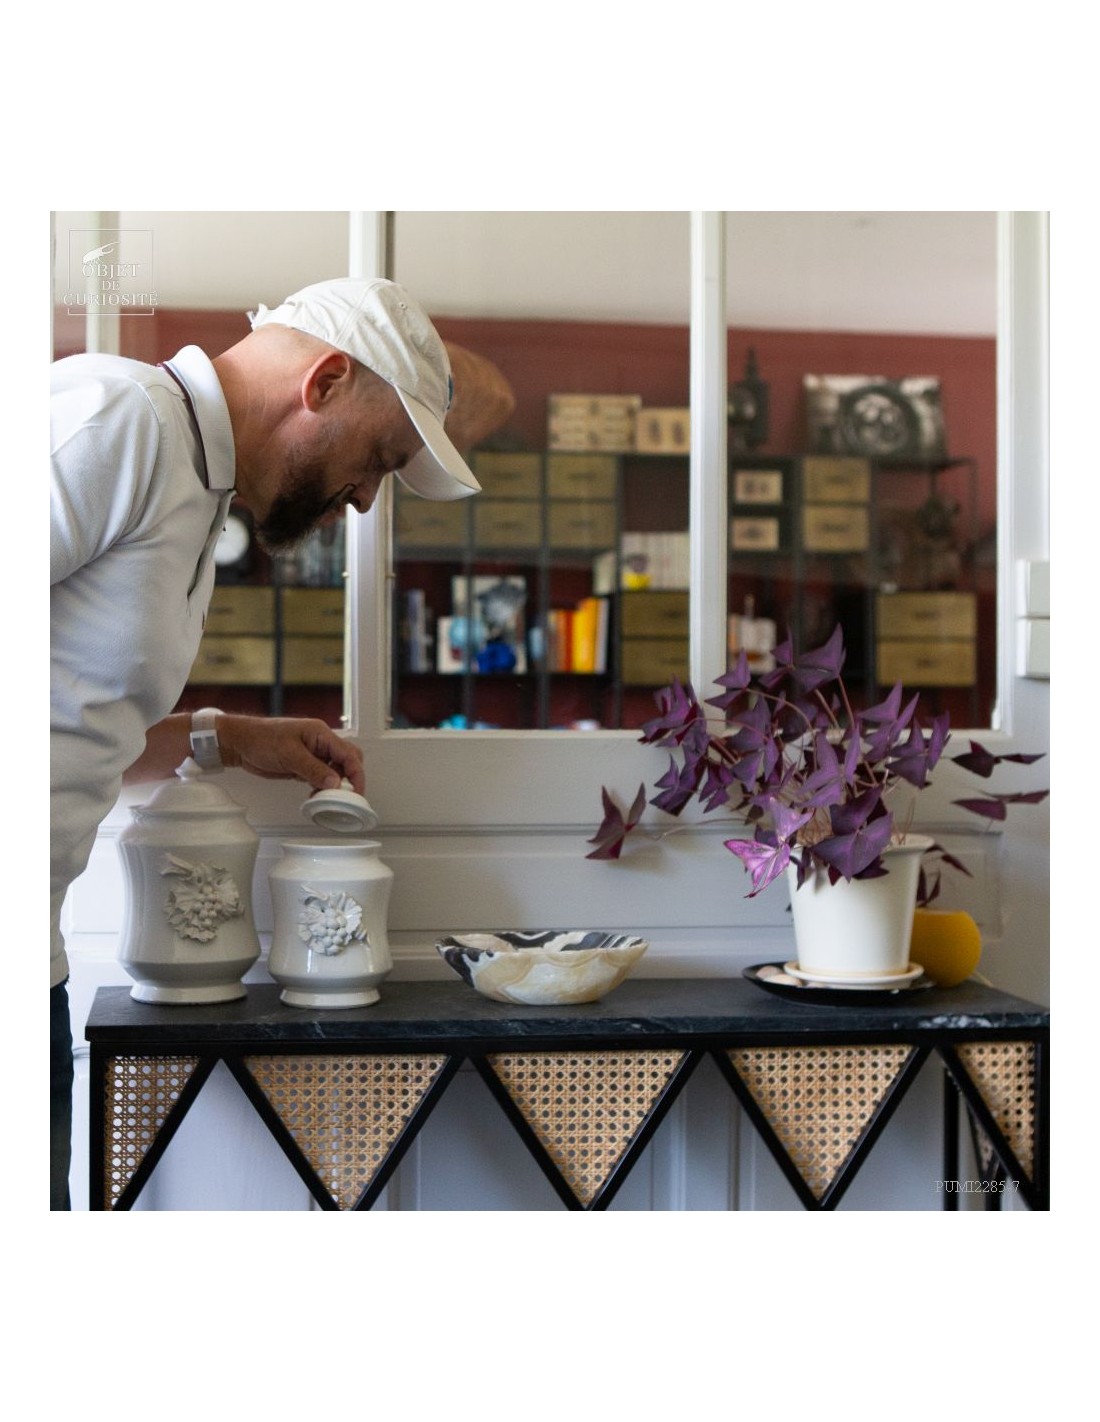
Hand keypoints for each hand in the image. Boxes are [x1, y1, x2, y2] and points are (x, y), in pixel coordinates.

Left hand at [217, 715, 364, 794]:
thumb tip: (335, 783)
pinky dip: (322, 788)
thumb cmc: (261, 739)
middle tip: (346, 798)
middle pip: (348, 760)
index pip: (349, 754)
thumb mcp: (289, 755)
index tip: (356, 792)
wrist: (240, 742)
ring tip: (327, 800)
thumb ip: (314, 769)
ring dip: (335, 786)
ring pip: (335, 771)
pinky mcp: (304, 765)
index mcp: (321, 734)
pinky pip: (321, 777)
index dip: (356, 774)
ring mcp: (313, 754)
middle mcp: (321, 743)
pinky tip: (316, 796)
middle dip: (350, 779)